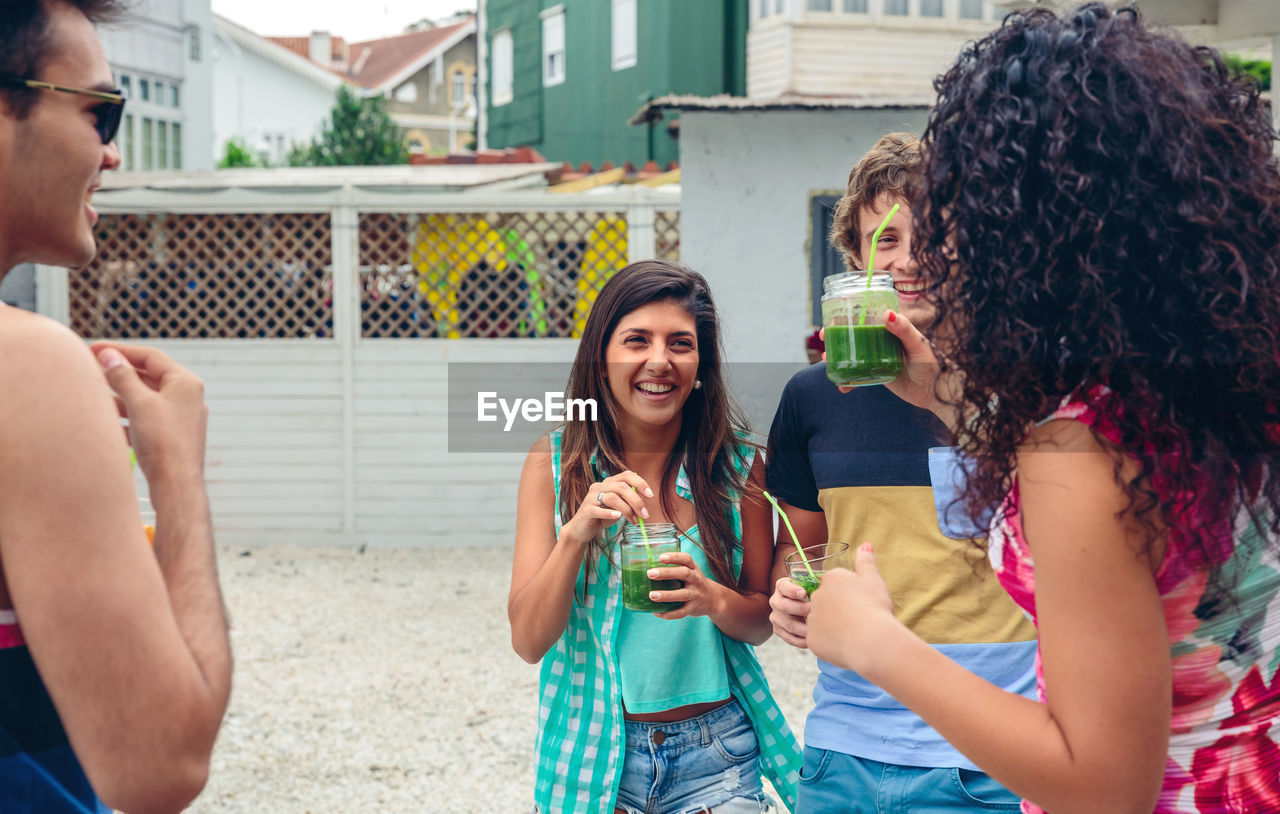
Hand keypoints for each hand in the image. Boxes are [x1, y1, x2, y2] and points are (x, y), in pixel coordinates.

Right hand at [90, 342, 207, 497]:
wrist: (176, 486)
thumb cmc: (164, 444)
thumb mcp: (140, 404)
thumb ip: (123, 378)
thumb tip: (108, 356)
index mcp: (186, 383)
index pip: (150, 356)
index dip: (120, 351)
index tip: (93, 349)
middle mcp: (187, 398)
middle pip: (148, 376)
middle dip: (119, 373)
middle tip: (91, 368)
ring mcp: (181, 418)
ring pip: (145, 399)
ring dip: (120, 395)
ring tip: (93, 394)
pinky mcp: (172, 437)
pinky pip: (146, 418)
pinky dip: (127, 416)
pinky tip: (106, 420)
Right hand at [558, 470, 652, 545]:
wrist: (582, 529)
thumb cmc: (602, 517)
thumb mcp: (618, 508)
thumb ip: (628, 503)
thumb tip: (644, 507)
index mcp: (609, 483)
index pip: (626, 475)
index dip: (640, 483)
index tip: (650, 495)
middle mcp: (599, 486)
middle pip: (621, 487)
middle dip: (636, 501)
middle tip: (644, 514)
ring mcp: (591, 497)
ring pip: (612, 498)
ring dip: (627, 510)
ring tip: (633, 521)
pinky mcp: (586, 510)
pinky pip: (599, 509)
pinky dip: (610, 513)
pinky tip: (618, 517)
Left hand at [649, 551, 726, 619]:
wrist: (713, 599)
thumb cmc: (692, 582)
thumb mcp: (687, 571)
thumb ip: (670, 567)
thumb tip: (637, 563)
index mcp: (693, 568)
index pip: (686, 559)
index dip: (674, 557)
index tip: (661, 557)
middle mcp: (696, 580)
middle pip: (684, 574)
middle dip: (667, 573)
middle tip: (650, 573)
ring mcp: (696, 594)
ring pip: (682, 594)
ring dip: (667, 595)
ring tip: (652, 595)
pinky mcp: (693, 608)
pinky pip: (681, 612)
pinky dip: (669, 614)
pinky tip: (656, 612)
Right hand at [769, 576, 810, 647]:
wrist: (806, 606)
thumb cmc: (812, 593)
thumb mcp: (812, 584)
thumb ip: (817, 581)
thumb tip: (829, 581)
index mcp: (782, 586)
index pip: (784, 587)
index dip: (793, 590)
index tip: (804, 593)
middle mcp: (776, 601)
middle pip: (783, 606)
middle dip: (799, 609)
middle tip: (812, 610)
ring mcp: (776, 616)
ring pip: (787, 624)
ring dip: (802, 628)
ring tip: (816, 628)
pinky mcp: (779, 630)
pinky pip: (789, 638)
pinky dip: (800, 640)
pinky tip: (811, 639)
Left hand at [807, 544, 898, 672]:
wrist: (872, 640)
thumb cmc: (875, 607)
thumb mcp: (874, 580)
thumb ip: (866, 562)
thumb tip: (865, 545)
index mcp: (831, 579)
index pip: (835, 585)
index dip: (849, 596)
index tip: (861, 604)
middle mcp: (817, 596)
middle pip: (826, 602)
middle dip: (838, 610)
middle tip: (858, 620)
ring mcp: (812, 618)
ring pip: (821, 622)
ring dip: (834, 627)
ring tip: (853, 634)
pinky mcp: (811, 639)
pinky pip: (820, 641)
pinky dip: (831, 644)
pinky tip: (846, 645)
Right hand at [822, 312, 944, 400]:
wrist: (937, 391)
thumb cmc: (933, 363)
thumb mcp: (918, 344)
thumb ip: (904, 329)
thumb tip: (887, 314)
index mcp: (890, 328)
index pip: (865, 317)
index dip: (847, 316)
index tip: (832, 318)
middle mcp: (881, 341)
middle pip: (853, 335)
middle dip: (835, 336)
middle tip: (823, 338)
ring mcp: (877, 358)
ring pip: (851, 355)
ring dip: (836, 358)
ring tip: (826, 361)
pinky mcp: (876, 375)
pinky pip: (857, 376)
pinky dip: (847, 381)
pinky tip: (842, 387)